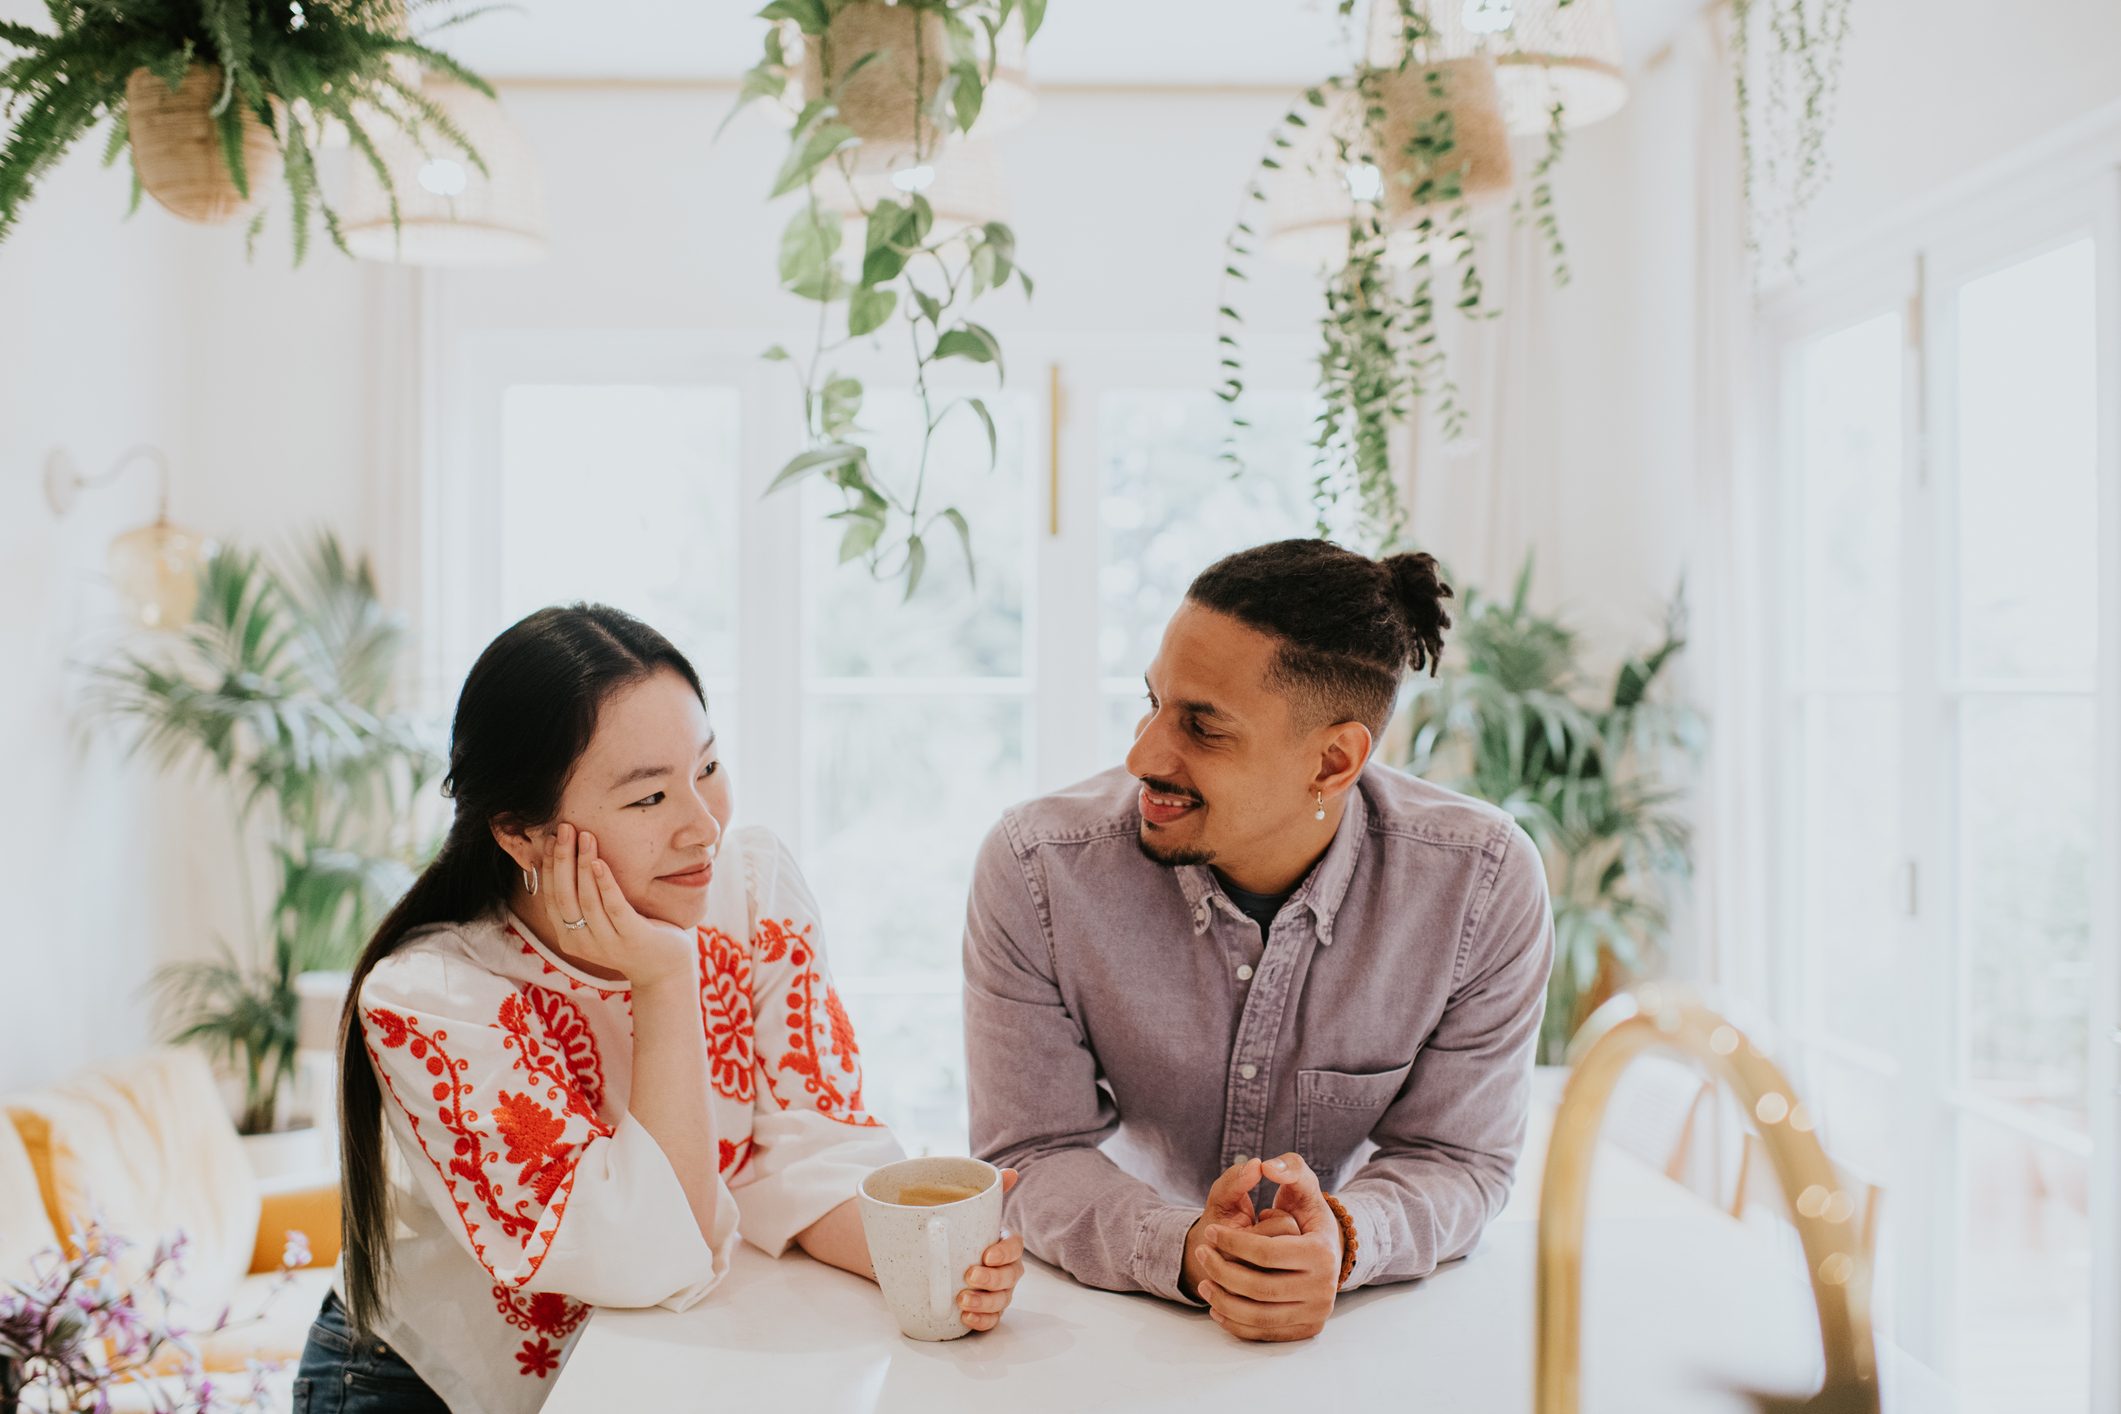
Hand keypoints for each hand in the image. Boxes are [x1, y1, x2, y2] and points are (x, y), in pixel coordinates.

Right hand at [542, 823, 692, 988]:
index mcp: (569, 936)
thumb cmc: (631, 934)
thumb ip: (583, 898)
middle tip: (564, 828)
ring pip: (587, 899)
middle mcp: (582, 941)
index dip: (548, 866)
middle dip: (561, 858)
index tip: (549, 837)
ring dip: (583, 864)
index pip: (551, 896)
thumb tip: (566, 857)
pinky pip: (614, 907)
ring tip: (585, 836)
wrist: (664, 968)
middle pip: (563, 895)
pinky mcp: (632, 938)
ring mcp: (607, 943)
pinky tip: (600, 862)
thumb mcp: (600, 919)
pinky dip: (605, 883)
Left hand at [957, 1169, 1023, 1331]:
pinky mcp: (985, 1312)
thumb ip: (988, 1193)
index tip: (986, 1255)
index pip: (1015, 1247)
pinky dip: (981, 1321)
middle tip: (969, 1276)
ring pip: (1001, 1301)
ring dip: (985, 1302)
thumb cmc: (961, 1233)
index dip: (1004, 1252)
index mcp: (1002, 1244)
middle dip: (992, 1279)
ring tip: (962, 1301)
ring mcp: (997, 1293)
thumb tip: (1011, 1173)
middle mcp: (1004, 1269)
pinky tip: (965, 1318)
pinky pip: (991, 1321)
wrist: (938, 1258)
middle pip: (1010, 1277)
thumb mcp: (968, 1211)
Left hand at [1194, 1152, 1341, 1342]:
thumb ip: (1288, 1167)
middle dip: (1222, 1271)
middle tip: (1200, 1254)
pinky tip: (1216, 1306)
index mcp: (1322, 1251)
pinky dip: (1236, 1323)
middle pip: (1260, 1287)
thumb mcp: (1300, 1183)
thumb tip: (1265, 1167)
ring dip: (1223, 1300)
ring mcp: (1316, 1312)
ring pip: (1259, 1316)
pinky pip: (1264, 1333)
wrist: (1322, 1250)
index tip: (1209, 1231)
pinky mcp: (1305, 1330)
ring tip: (1204, 1282)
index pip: (1266, 1252)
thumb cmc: (1303, 1212)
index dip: (1232, 1242)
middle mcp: (1324, 1287)